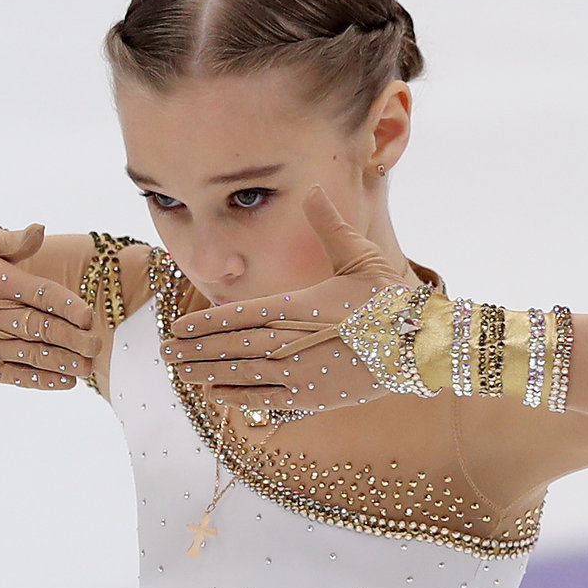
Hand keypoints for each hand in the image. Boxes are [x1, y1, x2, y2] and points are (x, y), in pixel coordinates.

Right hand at [0, 224, 101, 389]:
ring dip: (64, 363)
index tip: (88, 316)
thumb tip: (40, 229)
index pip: (39, 295)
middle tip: (97, 345)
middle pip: (40, 329)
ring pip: (33, 356)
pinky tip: (67, 381)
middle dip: (73, 339)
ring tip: (87, 366)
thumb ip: (12, 242)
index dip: (66, 306)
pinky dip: (43, 381)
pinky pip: (18, 377)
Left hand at [159, 184, 412, 411]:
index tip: (177, 328)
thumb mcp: (358, 256)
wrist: (421, 345)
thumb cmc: (389, 299)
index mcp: (298, 306)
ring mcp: (301, 372)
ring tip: (181, 372)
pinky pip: (266, 399)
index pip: (237, 316)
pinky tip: (216, 395)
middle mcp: (292, 341)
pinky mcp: (315, 396)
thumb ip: (328, 225)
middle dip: (196, 350)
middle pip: (232, 348)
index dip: (203, 323)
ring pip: (243, 375)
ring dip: (208, 374)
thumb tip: (312, 189)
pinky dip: (238, 397)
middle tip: (165, 353)